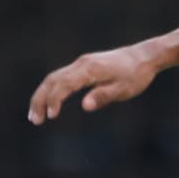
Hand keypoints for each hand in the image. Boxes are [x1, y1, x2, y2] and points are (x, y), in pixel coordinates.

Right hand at [27, 44, 159, 123]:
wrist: (143, 57)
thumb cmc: (135, 75)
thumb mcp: (124, 89)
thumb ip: (104, 96)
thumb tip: (85, 106)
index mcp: (90, 69)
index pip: (64, 84)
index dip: (54, 100)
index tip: (51, 117)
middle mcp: (81, 64)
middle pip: (52, 80)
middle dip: (40, 100)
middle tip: (34, 120)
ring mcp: (81, 64)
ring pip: (53, 78)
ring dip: (42, 96)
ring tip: (35, 117)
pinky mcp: (83, 67)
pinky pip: (61, 78)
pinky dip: (51, 90)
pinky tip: (49, 104)